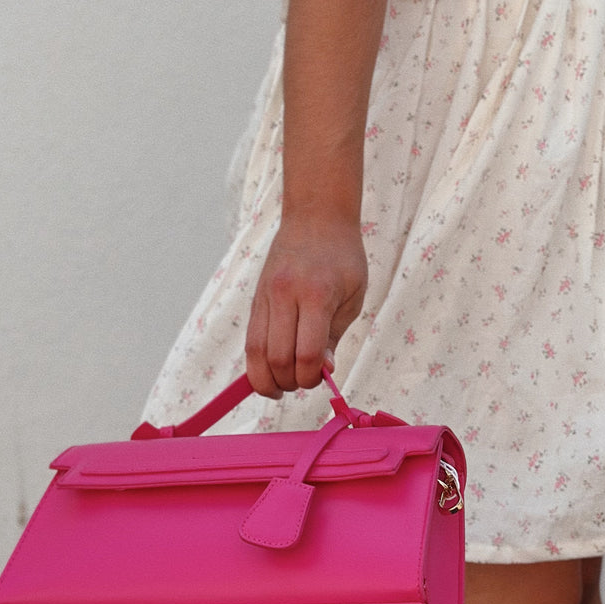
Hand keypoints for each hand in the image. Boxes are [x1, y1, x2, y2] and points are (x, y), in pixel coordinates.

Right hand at [245, 213, 367, 397]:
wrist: (316, 217)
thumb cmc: (343, 258)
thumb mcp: (353, 296)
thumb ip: (334, 336)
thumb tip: (323, 371)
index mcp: (316, 295)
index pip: (305, 353)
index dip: (311, 377)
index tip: (321, 378)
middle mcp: (285, 296)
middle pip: (276, 358)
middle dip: (289, 382)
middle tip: (302, 383)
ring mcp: (265, 296)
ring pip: (254, 352)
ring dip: (266, 378)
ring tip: (282, 386)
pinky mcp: (256, 298)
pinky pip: (251, 338)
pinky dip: (258, 361)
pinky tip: (272, 368)